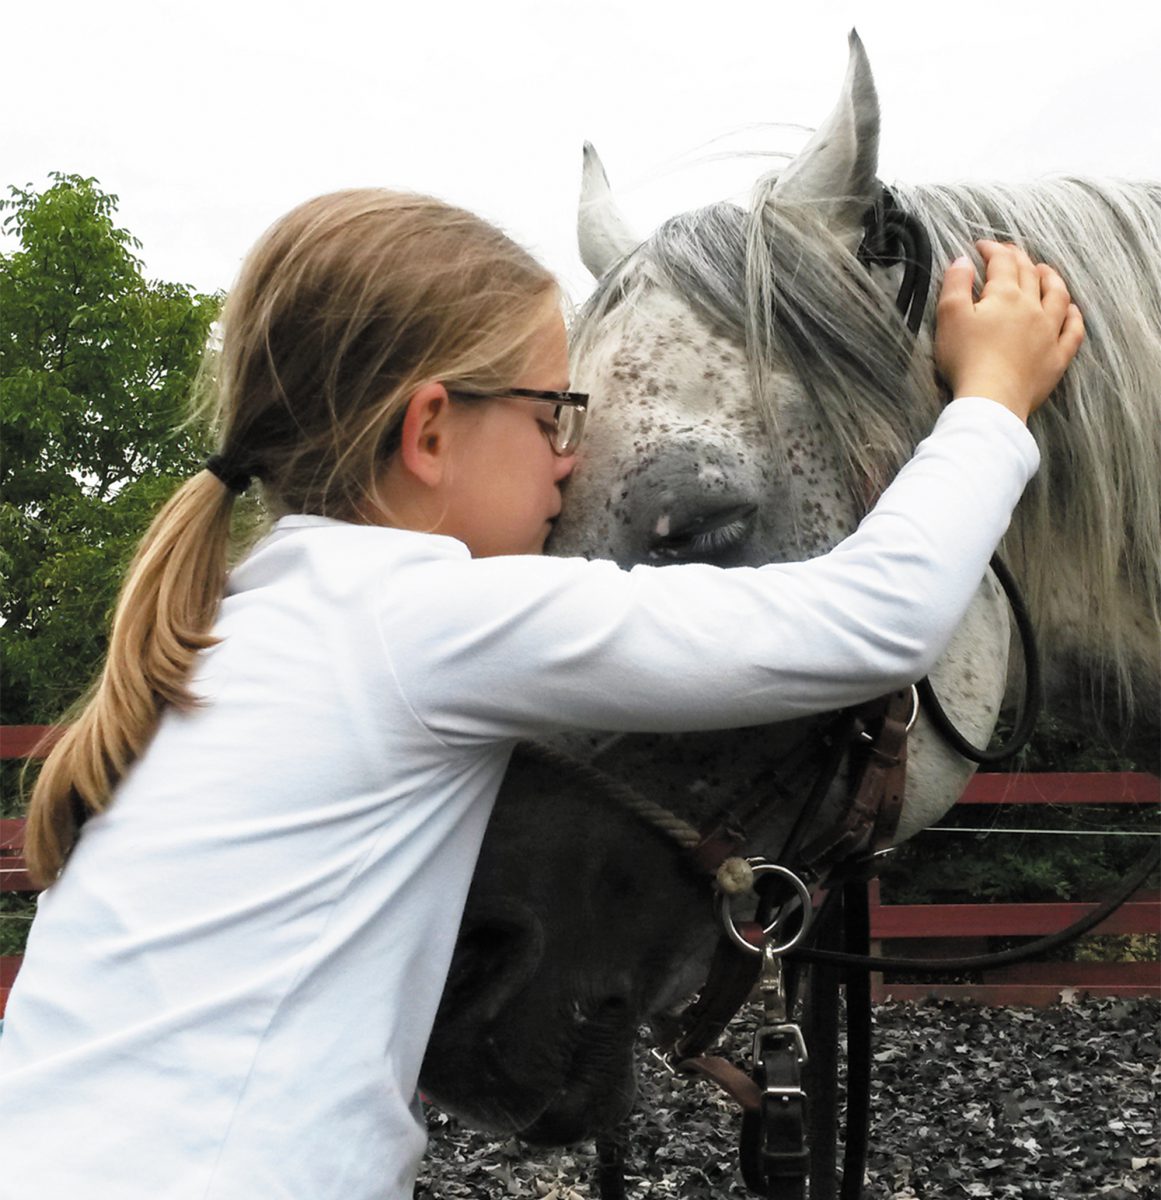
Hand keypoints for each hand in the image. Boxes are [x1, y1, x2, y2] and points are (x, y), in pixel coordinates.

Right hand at [934, 241, 1084, 421]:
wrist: (991, 399)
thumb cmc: (965, 359)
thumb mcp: (949, 317)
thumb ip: (955, 284)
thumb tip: (962, 260)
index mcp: (1005, 295)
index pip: (1002, 263)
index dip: (992, 250)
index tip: (981, 246)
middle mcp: (1032, 307)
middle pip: (1030, 274)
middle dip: (1019, 259)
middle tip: (1009, 253)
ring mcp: (1049, 332)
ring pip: (1058, 296)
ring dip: (1052, 279)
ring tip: (1045, 271)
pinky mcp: (1057, 357)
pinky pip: (1073, 331)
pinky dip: (1073, 317)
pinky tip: (1071, 311)